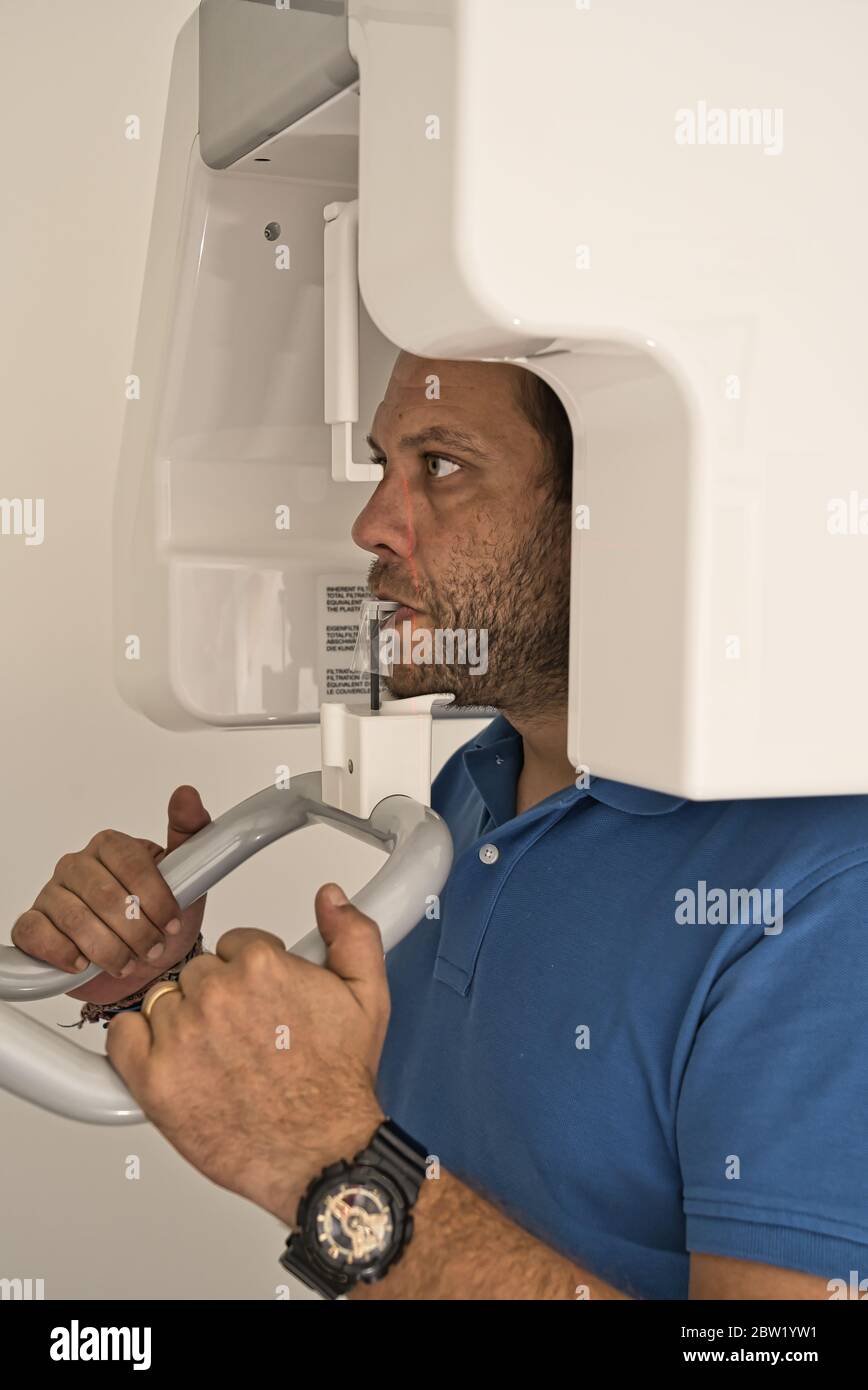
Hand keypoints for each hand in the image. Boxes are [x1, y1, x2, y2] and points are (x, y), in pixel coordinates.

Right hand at [10, 786, 210, 1003]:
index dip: (155, 898)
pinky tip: (84, 964)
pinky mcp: (33, 924)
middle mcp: (77, 865)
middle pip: (104, 895)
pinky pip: (37, 934)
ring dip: (108, 950)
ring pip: (74, 919)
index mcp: (111, 847)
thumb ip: (190, 832)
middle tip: (153, 950)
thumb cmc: (161, 919)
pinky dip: (63, 953)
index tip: (172, 923)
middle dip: (136, 931)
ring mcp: (52, 893)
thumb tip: (185, 793)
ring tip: (128, 963)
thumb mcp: (187, 877)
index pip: (130, 863)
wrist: (144, 966)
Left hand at [105, 885, 388, 1226]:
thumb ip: (353, 935)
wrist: (321, 1154)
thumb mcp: (368, 997)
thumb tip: (332, 900)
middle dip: (217, 997)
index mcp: (261, 966)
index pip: (234, 944)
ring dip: (182, 1022)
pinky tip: (168, 1058)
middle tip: (241, 1034)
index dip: (249, 974)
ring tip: (215, 1055)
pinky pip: (123, 1035)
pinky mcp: (154, 1079)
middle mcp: (217, 996)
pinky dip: (136, 1043)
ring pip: (163, 1001)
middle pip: (198, 972)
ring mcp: (182, 1036)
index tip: (259, 1001)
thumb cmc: (339, 1084)